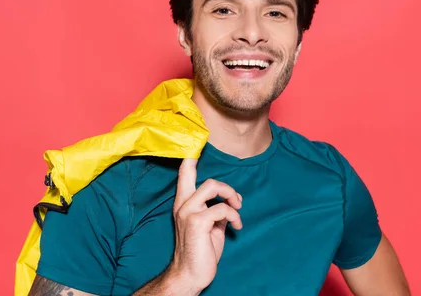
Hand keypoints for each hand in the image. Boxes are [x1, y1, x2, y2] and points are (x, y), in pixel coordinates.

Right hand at [167, 158, 242, 293]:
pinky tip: (236, 227)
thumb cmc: (200, 252)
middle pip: (204, 177)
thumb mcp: (210, 227)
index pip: (184, 174)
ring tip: (237, 210)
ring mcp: (188, 212)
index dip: (190, 158)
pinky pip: (221, 209)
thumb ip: (216, 211)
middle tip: (237, 201)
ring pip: (212, 186)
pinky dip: (234, 216)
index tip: (195, 145)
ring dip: (231, 196)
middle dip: (226, 187)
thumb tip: (229, 204)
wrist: (190, 275)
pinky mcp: (196, 222)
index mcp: (184, 203)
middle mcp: (183, 204)